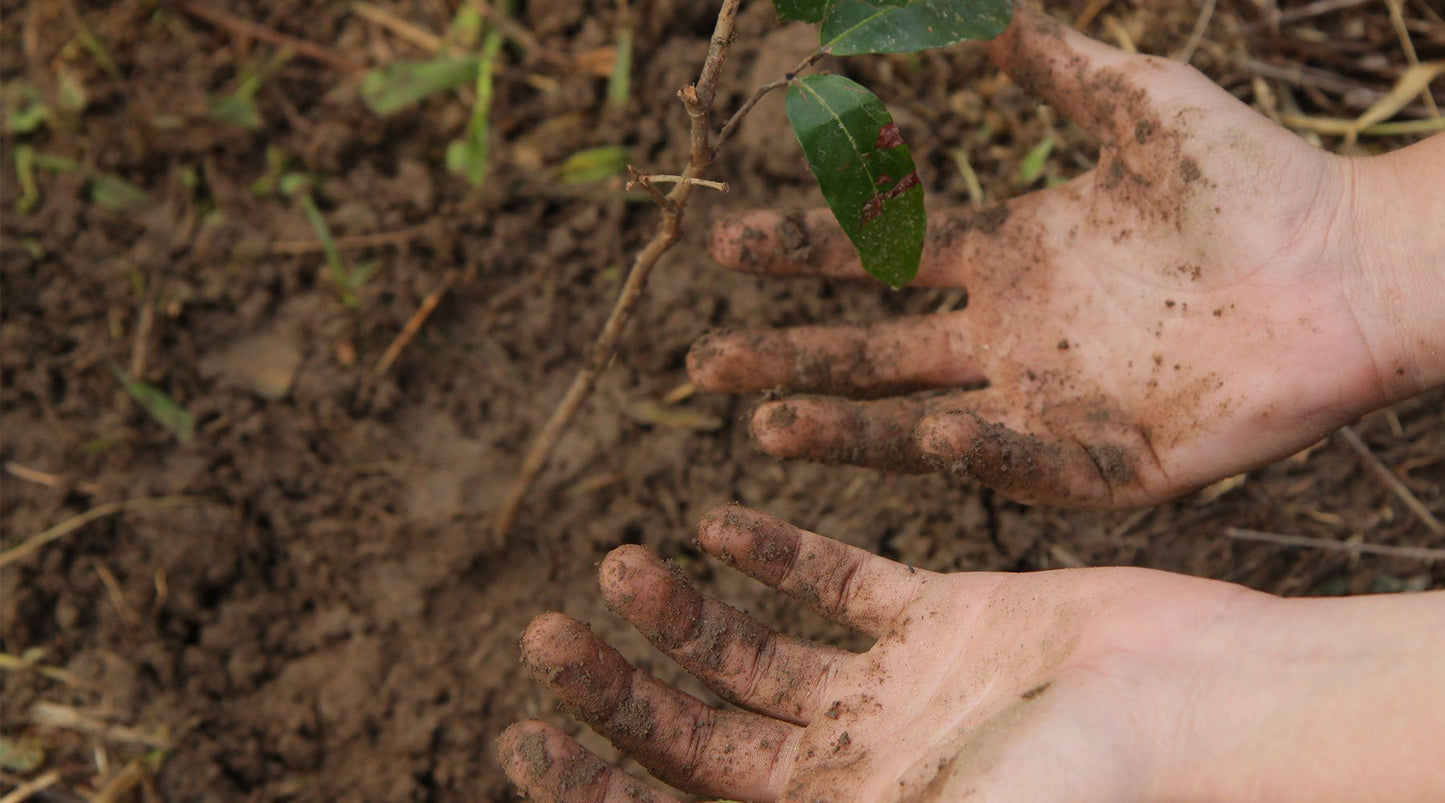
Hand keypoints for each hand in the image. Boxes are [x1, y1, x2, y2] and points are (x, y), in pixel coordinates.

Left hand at [498, 506, 1444, 801]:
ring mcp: (899, 690)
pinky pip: (839, 582)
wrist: (1214, 705)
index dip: (602, 783)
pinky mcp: (944, 615)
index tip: (521, 739)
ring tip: (616, 565)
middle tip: (540, 636)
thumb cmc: (1092, 783)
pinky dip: (777, 553)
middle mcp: (861, 765)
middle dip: (621, 690)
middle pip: (706, 730)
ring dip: (685, 613)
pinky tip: (718, 520)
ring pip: (759, 652)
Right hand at [688, 4, 1438, 506]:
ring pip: (924, 422)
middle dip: (786, 356)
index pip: (879, 260)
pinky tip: (934, 434)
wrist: (1349, 263)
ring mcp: (1053, 405)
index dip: (801, 253)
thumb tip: (988, 19)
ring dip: (845, 427)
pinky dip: (984, 455)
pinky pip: (1031, 466)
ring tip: (765, 430)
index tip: (724, 244)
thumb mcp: (1141, 105)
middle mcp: (1009, 338)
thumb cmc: (1254, 179)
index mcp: (1008, 260)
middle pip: (874, 352)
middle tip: (703, 365)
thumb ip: (1059, 70)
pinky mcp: (1109, 462)